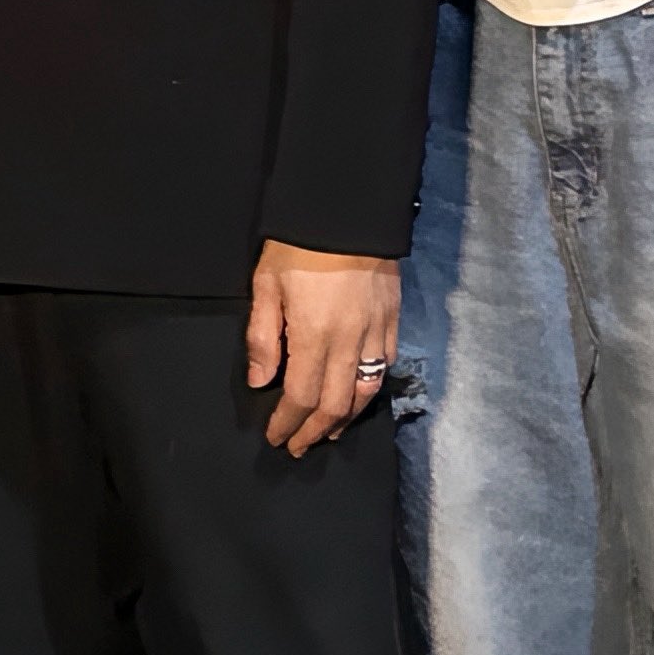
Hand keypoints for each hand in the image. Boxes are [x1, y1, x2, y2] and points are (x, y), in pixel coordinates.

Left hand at [245, 242, 397, 456]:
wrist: (347, 208)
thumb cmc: (298, 244)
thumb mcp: (266, 284)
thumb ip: (263, 337)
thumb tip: (260, 381)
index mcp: (314, 335)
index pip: (302, 397)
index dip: (288, 423)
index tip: (275, 437)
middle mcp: (350, 341)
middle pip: (336, 404)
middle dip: (314, 431)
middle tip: (298, 446)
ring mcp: (376, 331)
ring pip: (366, 391)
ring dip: (346, 418)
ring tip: (327, 431)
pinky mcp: (392, 318)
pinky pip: (386, 364)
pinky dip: (371, 387)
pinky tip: (358, 393)